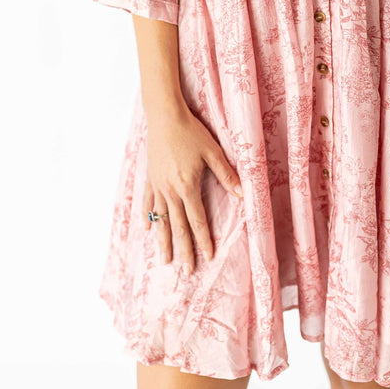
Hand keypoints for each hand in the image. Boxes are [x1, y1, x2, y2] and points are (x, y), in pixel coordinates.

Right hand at [142, 101, 243, 273]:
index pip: (197, 220)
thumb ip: (226, 174)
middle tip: (186, 272)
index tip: (208, 257)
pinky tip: (147, 230)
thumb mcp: (213, 151)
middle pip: (177, 226)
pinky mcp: (150, 179)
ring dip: (163, 241)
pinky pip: (148, 203)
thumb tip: (242, 195)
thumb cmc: (191, 131)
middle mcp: (170, 190)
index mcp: (187, 186)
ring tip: (164, 260)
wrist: (164, 116)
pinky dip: (148, 218)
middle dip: (183, 250)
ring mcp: (157, 186)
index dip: (203, 240)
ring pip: (160, 220)